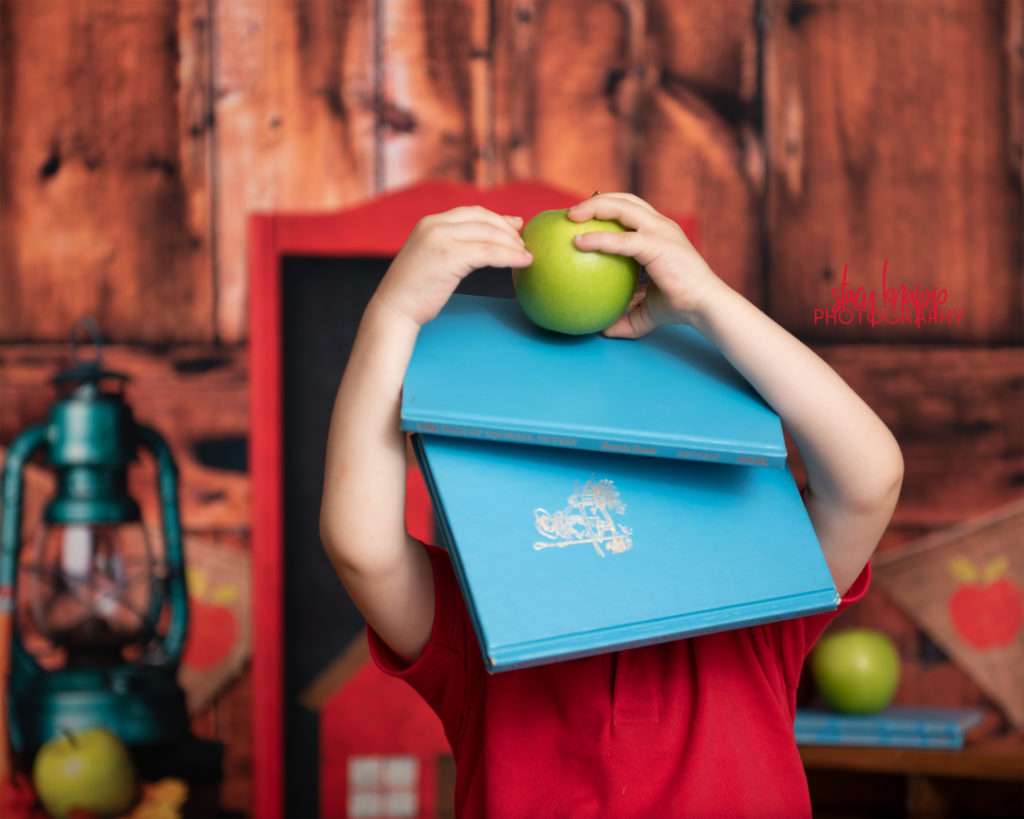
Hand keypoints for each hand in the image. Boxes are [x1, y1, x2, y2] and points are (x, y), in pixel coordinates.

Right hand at [372, 205, 531, 327]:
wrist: (393, 309)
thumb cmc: (414, 292)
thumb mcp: (431, 259)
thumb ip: (452, 247)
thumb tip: (482, 244)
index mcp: (430, 223)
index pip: (471, 213)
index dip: (497, 218)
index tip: (516, 226)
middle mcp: (434, 225)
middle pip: (483, 219)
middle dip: (508, 230)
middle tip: (524, 243)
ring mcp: (440, 238)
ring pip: (488, 235)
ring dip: (513, 244)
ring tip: (526, 256)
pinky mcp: (449, 257)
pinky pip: (488, 253)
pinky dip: (509, 257)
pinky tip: (522, 262)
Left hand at [567, 192, 728, 336]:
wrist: (705, 306)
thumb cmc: (679, 306)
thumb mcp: (646, 310)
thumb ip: (625, 315)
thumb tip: (603, 329)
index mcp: (659, 232)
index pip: (631, 208)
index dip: (607, 206)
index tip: (584, 216)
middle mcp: (660, 225)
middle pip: (624, 200)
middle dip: (596, 200)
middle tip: (570, 214)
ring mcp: (660, 231)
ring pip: (622, 207)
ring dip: (594, 207)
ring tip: (570, 216)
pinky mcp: (657, 245)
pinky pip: (621, 240)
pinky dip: (599, 239)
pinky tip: (579, 243)